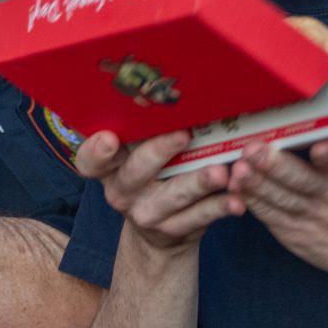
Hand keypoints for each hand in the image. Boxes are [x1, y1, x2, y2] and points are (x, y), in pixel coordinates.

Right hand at [73, 128, 241, 254]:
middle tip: (184, 134)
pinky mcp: (173, 231)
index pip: (90, 160)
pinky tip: (237, 200)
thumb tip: (185, 93)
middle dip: (159, 151)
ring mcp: (146, 213)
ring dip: (198, 182)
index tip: (109, 138)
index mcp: (110, 167)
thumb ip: (148, 133)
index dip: (96, 150)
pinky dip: (219, 207)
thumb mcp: (140, 157)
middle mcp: (122, 191)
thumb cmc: (154, 177)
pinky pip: (198, 217)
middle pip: (136, 171)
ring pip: (173, 195)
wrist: (158, 234)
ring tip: (220, 172)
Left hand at [226, 128, 327, 292]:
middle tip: (253, 149)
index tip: (319, 147)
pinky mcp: (296, 234)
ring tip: (239, 167)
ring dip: (257, 183)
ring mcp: (314, 218)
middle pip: (303, 181)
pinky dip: (253, 200)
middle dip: (276, 165)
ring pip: (281, 199)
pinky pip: (270, 216)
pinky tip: (236, 185)